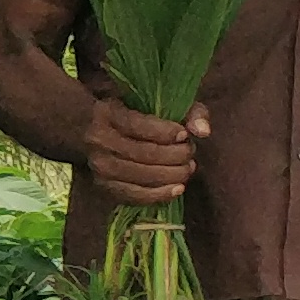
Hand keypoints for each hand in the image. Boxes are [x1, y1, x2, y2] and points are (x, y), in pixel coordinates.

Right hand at [82, 99, 201, 204]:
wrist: (96, 132)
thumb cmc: (138, 116)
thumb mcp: (162, 103)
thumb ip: (190, 112)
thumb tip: (203, 131)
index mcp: (107, 113)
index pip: (139, 126)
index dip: (166, 132)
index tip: (184, 135)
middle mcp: (98, 140)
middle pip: (144, 153)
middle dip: (176, 155)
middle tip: (190, 152)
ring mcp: (98, 166)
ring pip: (140, 175)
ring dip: (172, 175)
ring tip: (187, 168)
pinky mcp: (103, 186)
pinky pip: (133, 196)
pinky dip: (159, 195)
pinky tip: (178, 189)